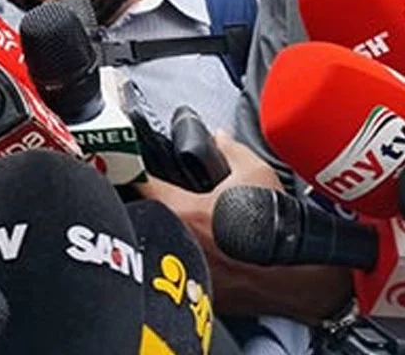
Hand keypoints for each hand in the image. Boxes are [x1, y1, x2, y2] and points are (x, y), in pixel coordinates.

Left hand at [138, 130, 350, 321]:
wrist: (297, 276)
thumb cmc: (275, 227)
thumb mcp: (256, 174)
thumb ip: (230, 150)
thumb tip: (218, 138)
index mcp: (180, 210)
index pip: (137, 183)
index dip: (130, 170)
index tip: (128, 164)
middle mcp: (173, 239)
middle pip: (138, 215)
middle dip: (140, 203)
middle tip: (148, 194)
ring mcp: (180, 267)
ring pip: (152, 243)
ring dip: (155, 231)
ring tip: (169, 222)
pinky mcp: (191, 288)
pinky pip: (172, 267)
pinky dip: (174, 257)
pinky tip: (189, 250)